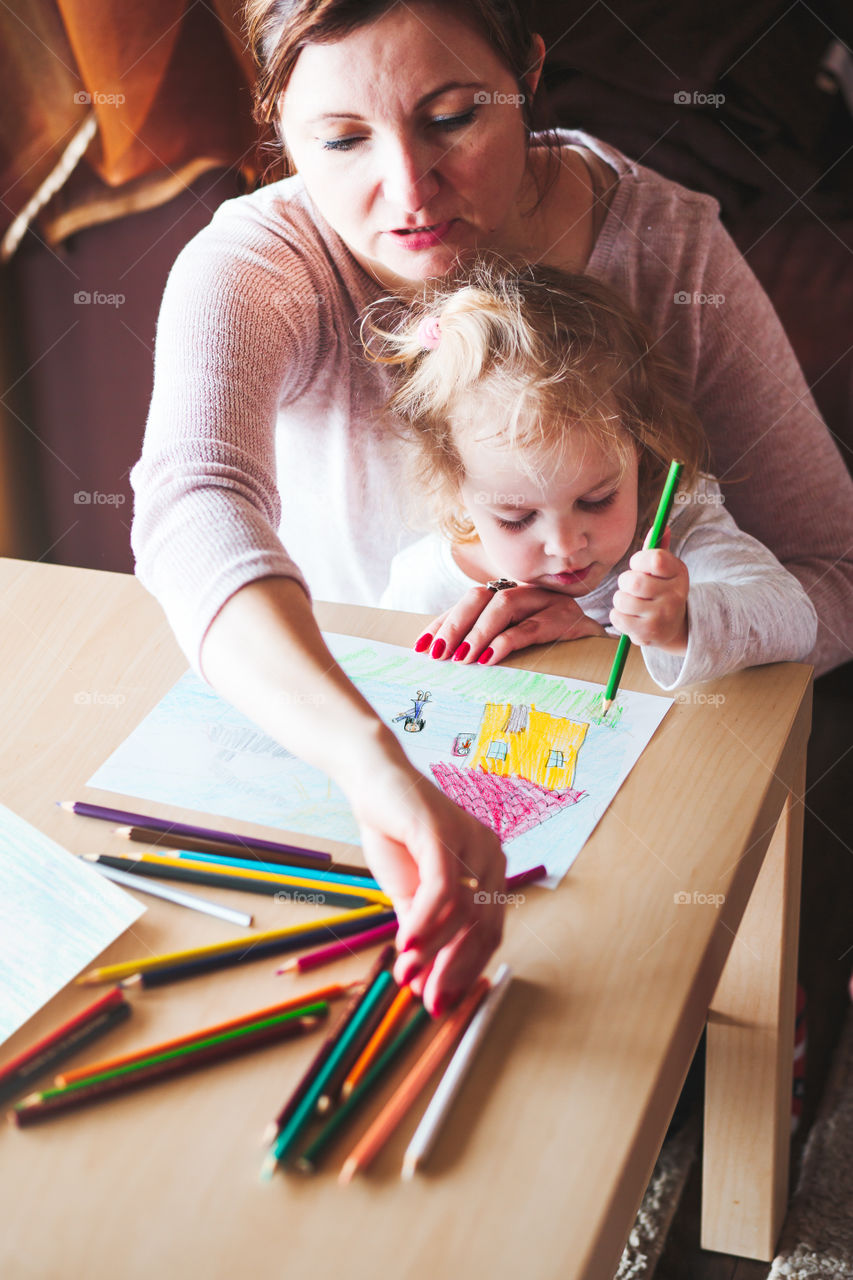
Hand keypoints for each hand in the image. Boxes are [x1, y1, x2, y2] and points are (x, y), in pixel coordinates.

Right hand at [343, 755, 506, 1015]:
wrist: (370, 782)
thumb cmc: (393, 832)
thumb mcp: (407, 892)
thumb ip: (421, 932)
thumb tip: (422, 983)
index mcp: (489, 869)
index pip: (488, 933)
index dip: (466, 972)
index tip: (441, 1003)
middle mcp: (491, 855)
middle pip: (483, 929)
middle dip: (455, 972)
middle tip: (429, 1004)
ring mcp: (471, 842)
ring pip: (462, 914)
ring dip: (433, 953)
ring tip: (407, 976)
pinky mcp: (443, 833)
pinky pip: (442, 890)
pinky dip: (425, 923)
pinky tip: (405, 946)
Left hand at [416, 584, 606, 665]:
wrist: (604, 650)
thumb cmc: (555, 649)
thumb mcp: (517, 644)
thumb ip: (486, 643)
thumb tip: (444, 658)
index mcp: (510, 595)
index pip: (469, 602)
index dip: (444, 621)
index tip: (422, 646)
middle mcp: (525, 592)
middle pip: (482, 597)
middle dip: (455, 625)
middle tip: (439, 653)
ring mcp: (547, 602)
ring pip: (504, 607)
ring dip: (478, 633)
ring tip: (463, 658)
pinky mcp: (566, 619)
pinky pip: (532, 627)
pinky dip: (507, 641)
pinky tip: (491, 657)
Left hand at [610, 527, 688, 652]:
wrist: (673, 626)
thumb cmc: (661, 590)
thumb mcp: (665, 569)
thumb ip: (658, 548)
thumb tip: (661, 526)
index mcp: (679, 573)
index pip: (654, 558)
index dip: (638, 560)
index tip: (638, 566)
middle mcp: (675, 595)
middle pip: (632, 581)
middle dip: (624, 582)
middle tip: (632, 587)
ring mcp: (662, 616)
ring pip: (621, 600)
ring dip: (620, 600)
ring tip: (633, 603)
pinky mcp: (648, 634)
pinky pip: (616, 617)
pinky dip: (617, 615)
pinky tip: (631, 616)